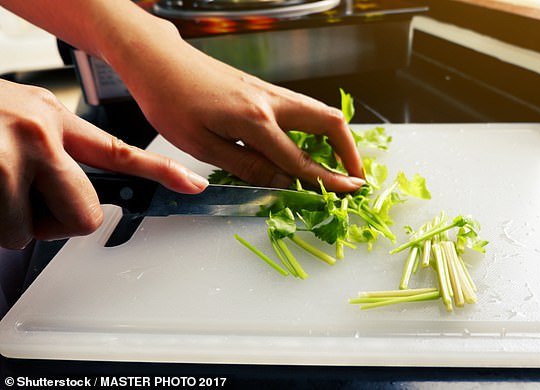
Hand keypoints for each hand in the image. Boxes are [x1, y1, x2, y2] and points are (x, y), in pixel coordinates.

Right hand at [0, 79, 208, 248]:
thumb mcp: (17, 117)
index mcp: (51, 119)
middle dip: (55, 221)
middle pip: (84, 215)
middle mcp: (37, 136)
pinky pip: (2, 235)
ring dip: (9, 224)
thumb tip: (73, 186)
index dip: (162, 171)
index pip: (120, 151)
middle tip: (25, 200)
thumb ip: (52, 147)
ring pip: (30, 233)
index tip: (193, 185)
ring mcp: (6, 160)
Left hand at [104, 25, 364, 192]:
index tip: (348, 192)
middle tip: (355, 176)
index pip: (299, 159)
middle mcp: (270, 101)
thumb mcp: (202, 145)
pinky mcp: (264, 89)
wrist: (159, 62)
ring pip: (319, 112)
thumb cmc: (170, 102)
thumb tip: (281, 182)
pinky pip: (303, 108)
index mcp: (254, 120)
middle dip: (348, 151)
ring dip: (335, 138)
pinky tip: (310, 144)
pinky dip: (317, 128)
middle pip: (328, 123)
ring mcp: (269, 92)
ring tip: (339, 163)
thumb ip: (246, 166)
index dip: (326, 179)